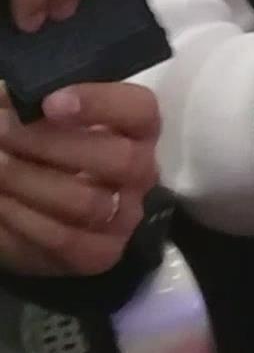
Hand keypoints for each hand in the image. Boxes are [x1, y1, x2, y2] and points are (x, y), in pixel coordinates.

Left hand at [0, 80, 158, 279]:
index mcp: (133, 128)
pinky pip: (66, 239)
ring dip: (29, 180)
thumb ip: (26, 100)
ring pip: (88, 202)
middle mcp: (140, 172)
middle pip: (123, 160)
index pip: (140, 110)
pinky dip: (25, 217)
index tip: (48, 103)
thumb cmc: (30, 143)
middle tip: (3, 133)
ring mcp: (124, 216)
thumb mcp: (27, 113)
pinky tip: (1, 200)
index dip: (99, 103)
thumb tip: (16, 99)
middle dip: (54, 145)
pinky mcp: (100, 253)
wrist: (12, 198)